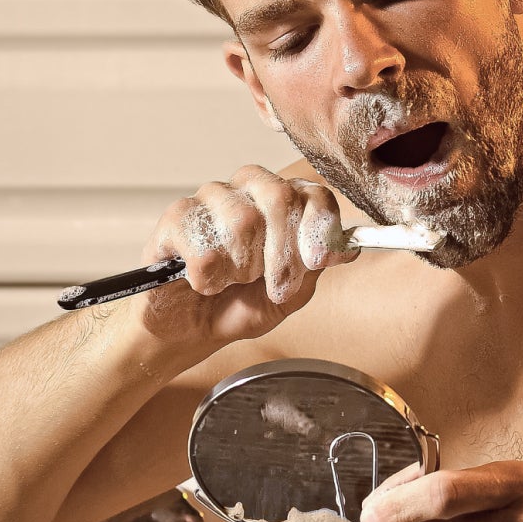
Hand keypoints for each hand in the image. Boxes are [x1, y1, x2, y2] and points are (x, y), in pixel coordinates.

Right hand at [134, 165, 355, 352]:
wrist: (191, 330)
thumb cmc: (239, 306)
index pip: (312, 193)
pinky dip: (209, 278)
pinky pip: (204, 245)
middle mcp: (247, 192)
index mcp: (280, 202)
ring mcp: (209, 200)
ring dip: (242, 268)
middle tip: (274, 285)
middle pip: (280, 195)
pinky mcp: (175, 218)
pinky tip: (203, 283)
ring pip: (243, 220)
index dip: (318, 226)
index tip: (316, 260)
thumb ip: (315, 267)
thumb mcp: (290, 294)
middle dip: (283, 251)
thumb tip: (347, 247)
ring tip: (231, 281)